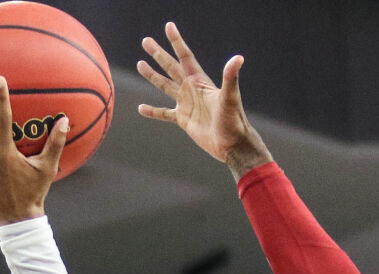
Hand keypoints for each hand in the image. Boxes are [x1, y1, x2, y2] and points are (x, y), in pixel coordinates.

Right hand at [136, 22, 270, 175]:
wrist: (231, 144)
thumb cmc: (233, 120)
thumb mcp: (230, 97)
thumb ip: (230, 77)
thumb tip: (238, 58)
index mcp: (199, 81)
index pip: (185, 56)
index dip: (177, 41)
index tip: (169, 26)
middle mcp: (191, 89)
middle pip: (171, 67)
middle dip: (158, 54)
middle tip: (145, 40)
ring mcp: (186, 104)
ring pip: (165, 86)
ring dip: (152, 75)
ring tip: (140, 64)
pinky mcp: (183, 119)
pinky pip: (164, 113)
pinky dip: (153, 111)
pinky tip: (141, 108)